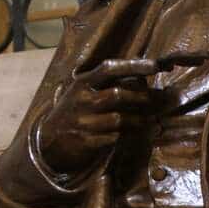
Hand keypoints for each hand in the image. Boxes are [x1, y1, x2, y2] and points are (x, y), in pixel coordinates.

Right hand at [37, 58, 159, 176]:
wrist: (49, 141)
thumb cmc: (75, 111)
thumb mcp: (85, 91)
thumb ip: (109, 81)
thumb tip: (143, 68)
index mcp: (82, 83)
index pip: (109, 68)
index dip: (134, 65)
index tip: (156, 66)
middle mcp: (81, 100)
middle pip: (118, 95)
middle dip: (142, 98)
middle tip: (159, 100)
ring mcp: (82, 122)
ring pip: (119, 119)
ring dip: (140, 120)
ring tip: (152, 120)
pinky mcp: (85, 141)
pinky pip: (114, 138)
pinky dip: (127, 137)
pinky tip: (136, 136)